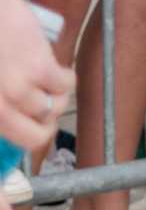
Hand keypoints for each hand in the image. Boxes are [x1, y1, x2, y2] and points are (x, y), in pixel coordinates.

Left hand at [0, 0, 70, 155]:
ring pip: (53, 109)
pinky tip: (58, 70)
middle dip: (44, 127)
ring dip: (55, 97)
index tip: (30, 126)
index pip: (14, 140)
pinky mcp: (40, 68)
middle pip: (36, 137)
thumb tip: (14, 113)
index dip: (26, 137)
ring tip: (48, 82)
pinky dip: (67, 80)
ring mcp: (18, 89)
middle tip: (46, 110)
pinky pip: (67, 86)